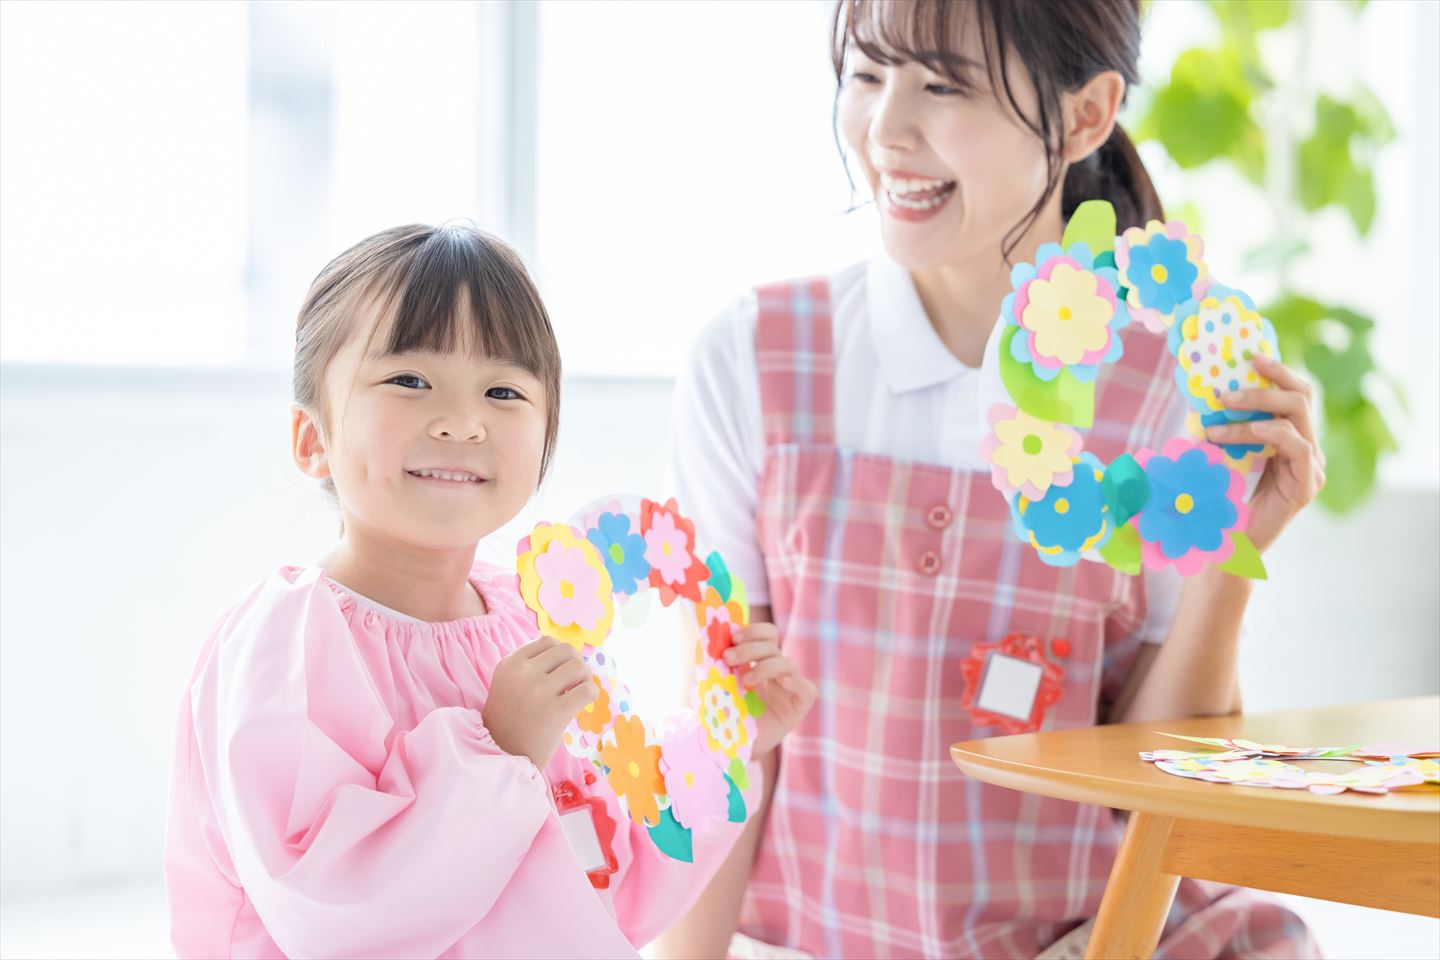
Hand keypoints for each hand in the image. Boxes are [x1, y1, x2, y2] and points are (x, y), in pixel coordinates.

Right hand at [481, 636, 596, 768]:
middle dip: (576, 664)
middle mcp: (522, 673)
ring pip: (579, 666)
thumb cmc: (509, 722)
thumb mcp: (508, 684)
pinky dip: (591, 695)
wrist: (501, 757)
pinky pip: (587, 690)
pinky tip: (581, 706)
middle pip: (566, 650)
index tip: (560, 673)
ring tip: (577, 693)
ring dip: (585, 678)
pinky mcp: (555, 711)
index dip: (561, 656)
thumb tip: (569, 652)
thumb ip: (530, 666)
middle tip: (573, 683)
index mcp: (510, 664)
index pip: (547, 642)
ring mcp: (538, 691)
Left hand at [722, 622, 816, 756]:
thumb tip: (709, 640)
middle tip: (728, 657)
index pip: (766, 634)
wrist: (733, 750)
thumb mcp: (719, 686)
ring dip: (764, 666)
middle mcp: (776, 671)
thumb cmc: (725, 717)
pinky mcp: (799, 706)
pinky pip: (807, 689)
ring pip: (786, 662)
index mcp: (759, 662)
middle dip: (750, 646)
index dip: (752, 631)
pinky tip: (781, 684)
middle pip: (773, 643)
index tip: (730, 637)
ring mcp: (790, 688)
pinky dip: (796, 682)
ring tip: (746, 680)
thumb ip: (719, 665)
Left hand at [1205, 354, 1325, 552]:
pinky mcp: (1307, 487)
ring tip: (1217, 417)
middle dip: (1265, 385)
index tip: (1250, 356)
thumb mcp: (1220, 454)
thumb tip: (1203, 396)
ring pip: (1297, 419)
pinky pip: (1300, 448)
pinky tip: (1247, 432)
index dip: (1277, 371)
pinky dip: (1272, 433)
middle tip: (1224, 389)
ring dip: (1254, 411)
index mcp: (1290, 438)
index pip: (1294, 394)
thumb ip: (1222, 427)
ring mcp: (1311, 468)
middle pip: (1301, 398)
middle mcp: (1307, 449)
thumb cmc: (1219, 500)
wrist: (1225, 545)